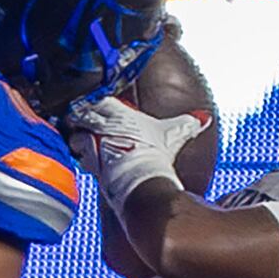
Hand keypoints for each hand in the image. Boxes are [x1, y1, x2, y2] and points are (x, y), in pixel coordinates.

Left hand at [67, 98, 209, 218]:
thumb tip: (204, 118)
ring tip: (85, 141)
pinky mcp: (87, 163)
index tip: (102, 106)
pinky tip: (88, 159)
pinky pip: (77, 155)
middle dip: (83, 118)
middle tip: (89, 123)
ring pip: (74, 134)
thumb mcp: (175, 134)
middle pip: (80, 113)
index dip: (100, 102)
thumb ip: (188, 123)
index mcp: (117, 111)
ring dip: (78, 137)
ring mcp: (91, 144)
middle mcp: (99, 124)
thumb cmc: (155, 154)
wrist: (142, 179)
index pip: (100, 98)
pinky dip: (80, 156)